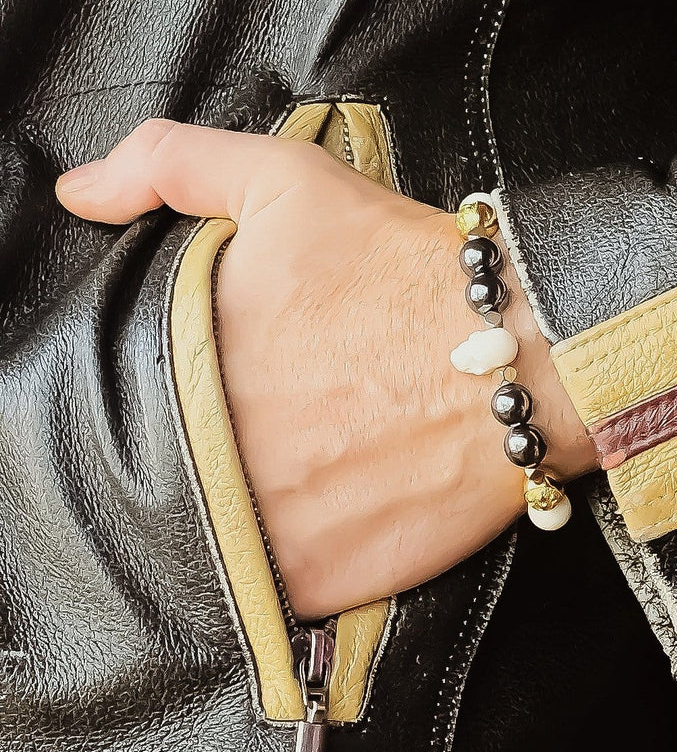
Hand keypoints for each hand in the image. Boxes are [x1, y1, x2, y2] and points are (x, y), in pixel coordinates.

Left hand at [56, 120, 595, 617]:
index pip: (131, 395)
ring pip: (214, 531)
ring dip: (249, 505)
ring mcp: (262, 529)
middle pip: (173, 465)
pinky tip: (332, 512)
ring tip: (312, 467)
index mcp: (188, 365)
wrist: (521, 358)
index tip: (239, 378)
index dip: (186, 385)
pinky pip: (272, 585)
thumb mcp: (285, 183)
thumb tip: (81, 194)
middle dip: (221, 444)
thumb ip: (171, 166)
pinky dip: (290, 556)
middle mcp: (211, 455)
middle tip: (288, 421)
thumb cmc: (406, 269)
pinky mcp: (318, 582)